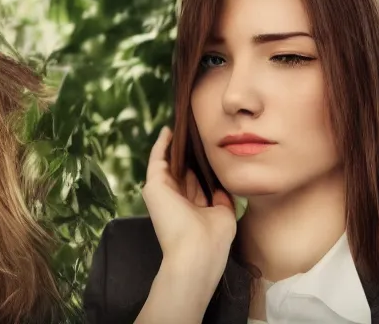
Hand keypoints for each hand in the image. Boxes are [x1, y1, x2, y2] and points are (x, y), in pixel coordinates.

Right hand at [142, 126, 235, 284]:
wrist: (196, 253)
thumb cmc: (213, 240)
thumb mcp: (224, 215)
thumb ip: (221, 199)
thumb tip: (222, 187)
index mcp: (191, 209)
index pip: (194, 183)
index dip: (200, 167)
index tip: (208, 150)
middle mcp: (175, 200)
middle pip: (181, 171)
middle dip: (189, 153)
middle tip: (196, 132)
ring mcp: (162, 193)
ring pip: (168, 163)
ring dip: (175, 145)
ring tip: (184, 125)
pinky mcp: (154, 186)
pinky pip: (157, 159)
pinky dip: (163, 144)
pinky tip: (169, 130)